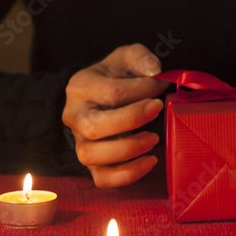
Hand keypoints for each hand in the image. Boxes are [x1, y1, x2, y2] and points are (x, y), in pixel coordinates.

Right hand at [62, 44, 167, 187]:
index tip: (161, 85)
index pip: (111, 93)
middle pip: (94, 126)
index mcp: (80, 87)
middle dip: (131, 120)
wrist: (98, 97)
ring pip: (91, 155)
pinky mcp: (91, 164)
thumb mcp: (124, 58)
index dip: (142, 90)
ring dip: (128, 149)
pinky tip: (150, 161)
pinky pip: (102, 178)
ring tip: (153, 138)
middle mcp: (74, 116)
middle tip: (157, 108)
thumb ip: (139, 57)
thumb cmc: (114, 77)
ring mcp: (80, 142)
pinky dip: (127, 175)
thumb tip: (154, 71)